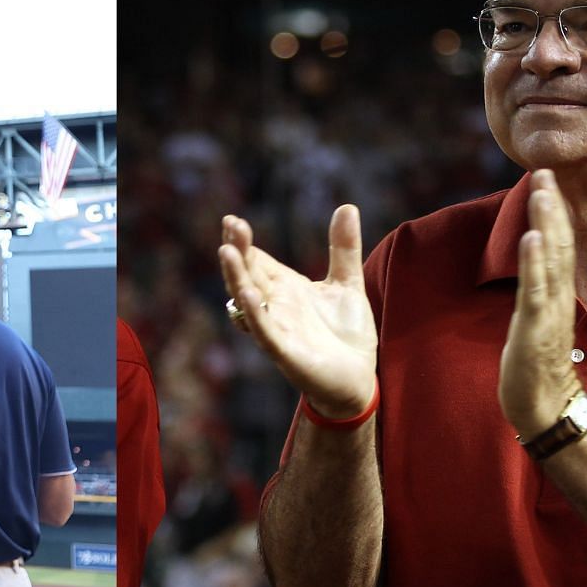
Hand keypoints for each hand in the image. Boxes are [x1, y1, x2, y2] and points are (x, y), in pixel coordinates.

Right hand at [219, 206, 377, 417]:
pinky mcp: (286, 353)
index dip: (243, 242)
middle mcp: (275, 306)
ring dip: (237, 278)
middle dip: (238, 251)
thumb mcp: (348, 284)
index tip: (233, 221)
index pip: (257, 260)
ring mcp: (277, 329)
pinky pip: (265, 333)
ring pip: (248, 301)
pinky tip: (249, 296)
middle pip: (248, 274)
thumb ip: (344, 248)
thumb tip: (347, 206)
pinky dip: (255, 316)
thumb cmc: (347, 334)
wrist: (359, 379)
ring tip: (227, 252)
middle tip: (231, 225)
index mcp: (285, 288)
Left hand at [499, 170, 585, 436]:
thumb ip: (538, 291)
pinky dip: (535, 263)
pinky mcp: (536, 328)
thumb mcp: (537, 318)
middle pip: (557, 243)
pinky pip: (537, 291)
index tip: (545, 179)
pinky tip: (532, 238)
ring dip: (546, 224)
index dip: (553, 211)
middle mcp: (557, 296)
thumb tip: (532, 269)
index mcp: (556, 292)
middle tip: (545, 171)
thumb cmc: (537, 365)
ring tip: (543, 192)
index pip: (557, 244)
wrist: (546, 405)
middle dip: (551, 206)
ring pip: (550, 260)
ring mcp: (548, 311)